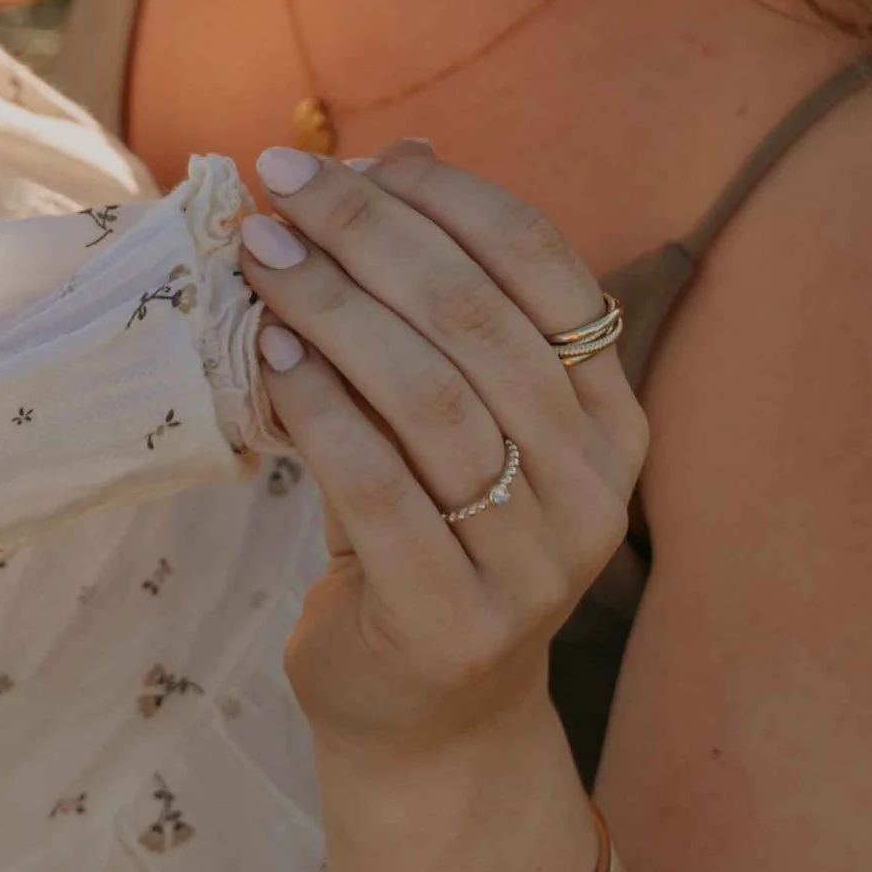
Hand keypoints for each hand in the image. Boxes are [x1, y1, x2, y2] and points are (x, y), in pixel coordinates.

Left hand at [238, 140, 646, 761]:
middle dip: (371, 236)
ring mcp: (532, 561)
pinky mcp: (453, 622)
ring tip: (263, 259)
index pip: (543, 269)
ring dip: (335, 309)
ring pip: (431, 398)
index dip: (446, 200)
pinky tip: (270, 355)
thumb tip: (402, 149)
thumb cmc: (430, 533)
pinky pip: (379, 489)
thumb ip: (439, 301)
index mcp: (609, 416)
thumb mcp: (451, 413)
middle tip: (280, 188)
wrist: (426, 721)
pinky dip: (320, 409)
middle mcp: (592, 485)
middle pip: (478, 321)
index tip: (348, 159)